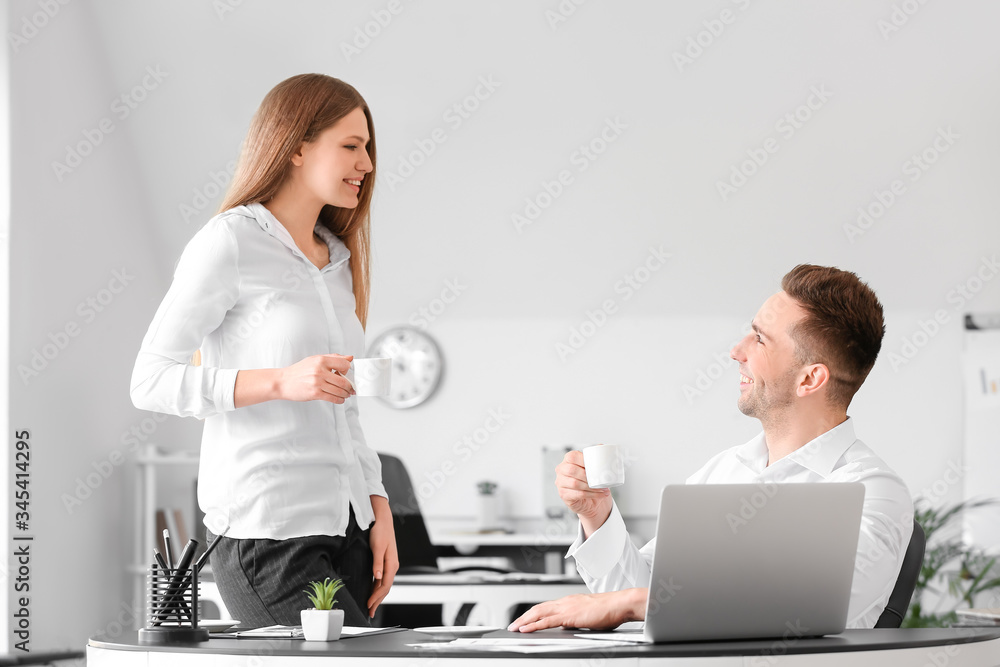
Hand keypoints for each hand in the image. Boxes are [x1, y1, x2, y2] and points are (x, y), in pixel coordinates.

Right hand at [276, 354, 354, 403]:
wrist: (283, 381)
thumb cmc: (299, 371)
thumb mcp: (315, 359)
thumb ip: (333, 358)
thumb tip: (350, 358)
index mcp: (321, 360)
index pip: (344, 364)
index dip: (348, 370)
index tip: (346, 374)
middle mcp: (320, 371)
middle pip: (343, 380)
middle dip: (350, 386)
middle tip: (351, 388)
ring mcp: (317, 383)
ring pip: (339, 391)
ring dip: (346, 394)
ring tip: (346, 394)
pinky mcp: (315, 393)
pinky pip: (332, 398)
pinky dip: (339, 400)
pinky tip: (340, 399)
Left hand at [366, 495, 397, 616]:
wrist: (383, 521)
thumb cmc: (380, 532)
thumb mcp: (377, 547)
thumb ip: (377, 563)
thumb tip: (377, 578)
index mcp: (391, 564)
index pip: (384, 586)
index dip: (376, 597)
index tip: (368, 606)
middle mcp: (392, 566)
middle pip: (385, 588)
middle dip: (377, 601)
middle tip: (370, 612)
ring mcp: (390, 564)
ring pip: (384, 585)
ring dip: (378, 596)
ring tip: (371, 606)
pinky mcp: (386, 562)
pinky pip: (382, 579)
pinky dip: (378, 588)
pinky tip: (373, 591)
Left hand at [507, 589, 645, 632]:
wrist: (620, 604)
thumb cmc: (610, 610)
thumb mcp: (588, 615)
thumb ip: (575, 619)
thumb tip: (567, 626)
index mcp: (569, 601)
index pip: (546, 606)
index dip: (533, 613)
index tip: (524, 619)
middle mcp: (565, 602)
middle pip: (538, 608)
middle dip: (523, 617)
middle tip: (513, 625)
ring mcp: (566, 607)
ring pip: (538, 613)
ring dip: (524, 621)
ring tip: (514, 627)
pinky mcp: (569, 616)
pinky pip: (547, 621)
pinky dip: (533, 625)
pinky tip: (525, 629)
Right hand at [556, 450, 612, 534]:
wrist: (592, 500)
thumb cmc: (591, 481)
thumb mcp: (594, 468)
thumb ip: (596, 456)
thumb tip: (601, 446)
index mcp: (567, 460)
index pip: (572, 456)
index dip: (583, 460)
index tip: (595, 466)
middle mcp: (561, 470)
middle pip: (572, 470)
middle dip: (588, 476)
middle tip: (600, 479)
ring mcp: (560, 483)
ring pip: (575, 483)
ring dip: (591, 487)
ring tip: (603, 488)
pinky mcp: (564, 495)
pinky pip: (578, 494)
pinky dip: (591, 494)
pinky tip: (600, 494)